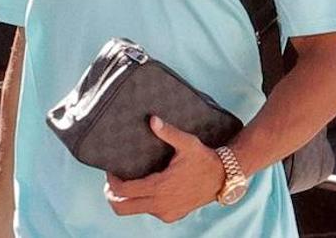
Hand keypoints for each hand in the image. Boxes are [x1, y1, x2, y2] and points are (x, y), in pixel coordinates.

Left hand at [104, 116, 224, 223]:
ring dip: (126, 199)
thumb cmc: (204, 159)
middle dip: (112, 195)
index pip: (123, 191)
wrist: (224, 178)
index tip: (111, 170)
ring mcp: (166, 213)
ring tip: (127, 182)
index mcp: (160, 187)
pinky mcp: (172, 216)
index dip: (112, 181)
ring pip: (134, 210)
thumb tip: (152, 120)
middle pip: (121, 208)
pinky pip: (148, 212)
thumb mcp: (188, 143)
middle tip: (113, 180)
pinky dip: (141, 202)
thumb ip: (168, 132)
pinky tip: (144, 188)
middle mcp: (160, 204)